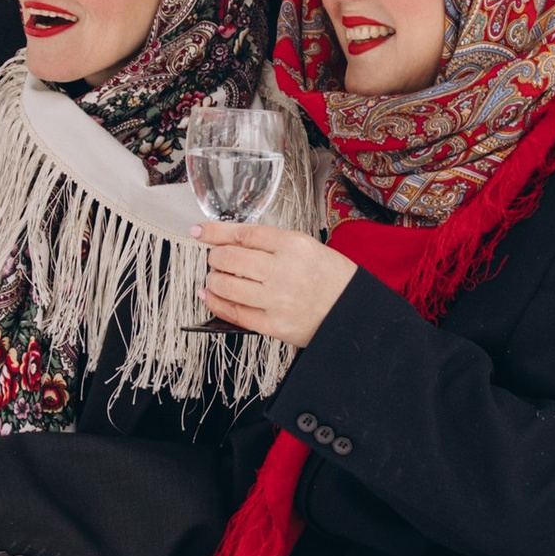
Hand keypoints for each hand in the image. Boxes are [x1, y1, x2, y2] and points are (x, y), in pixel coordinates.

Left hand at [196, 219, 357, 348]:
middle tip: (215, 258)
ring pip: (226, 284)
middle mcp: (283, 270)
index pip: (243, 233)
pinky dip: (216, 303)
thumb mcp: (309, 247)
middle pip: (229, 257)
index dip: (215, 231)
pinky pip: (234, 313)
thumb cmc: (334, 279)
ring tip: (214, 278)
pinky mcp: (273, 325)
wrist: (354, 313)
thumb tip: (235, 241)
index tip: (200, 231)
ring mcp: (276, 299)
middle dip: (214, 257)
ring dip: (213, 280)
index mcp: (294, 245)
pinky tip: (210, 297)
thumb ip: (273, 243)